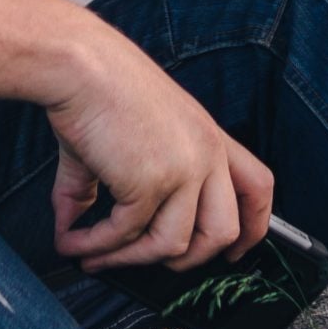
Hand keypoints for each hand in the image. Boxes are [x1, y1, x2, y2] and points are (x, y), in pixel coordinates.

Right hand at [43, 26, 274, 272]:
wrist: (79, 64)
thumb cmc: (97, 86)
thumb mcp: (122, 137)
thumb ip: (107, 187)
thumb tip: (70, 227)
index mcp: (208, 136)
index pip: (258, 186)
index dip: (253, 227)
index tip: (235, 253)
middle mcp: (206, 153)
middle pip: (223, 232)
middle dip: (187, 260)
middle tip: (151, 264)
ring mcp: (183, 169)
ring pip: (172, 245)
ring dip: (128, 260)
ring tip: (94, 257)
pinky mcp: (150, 182)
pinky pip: (126, 234)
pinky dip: (96, 246)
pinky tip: (72, 242)